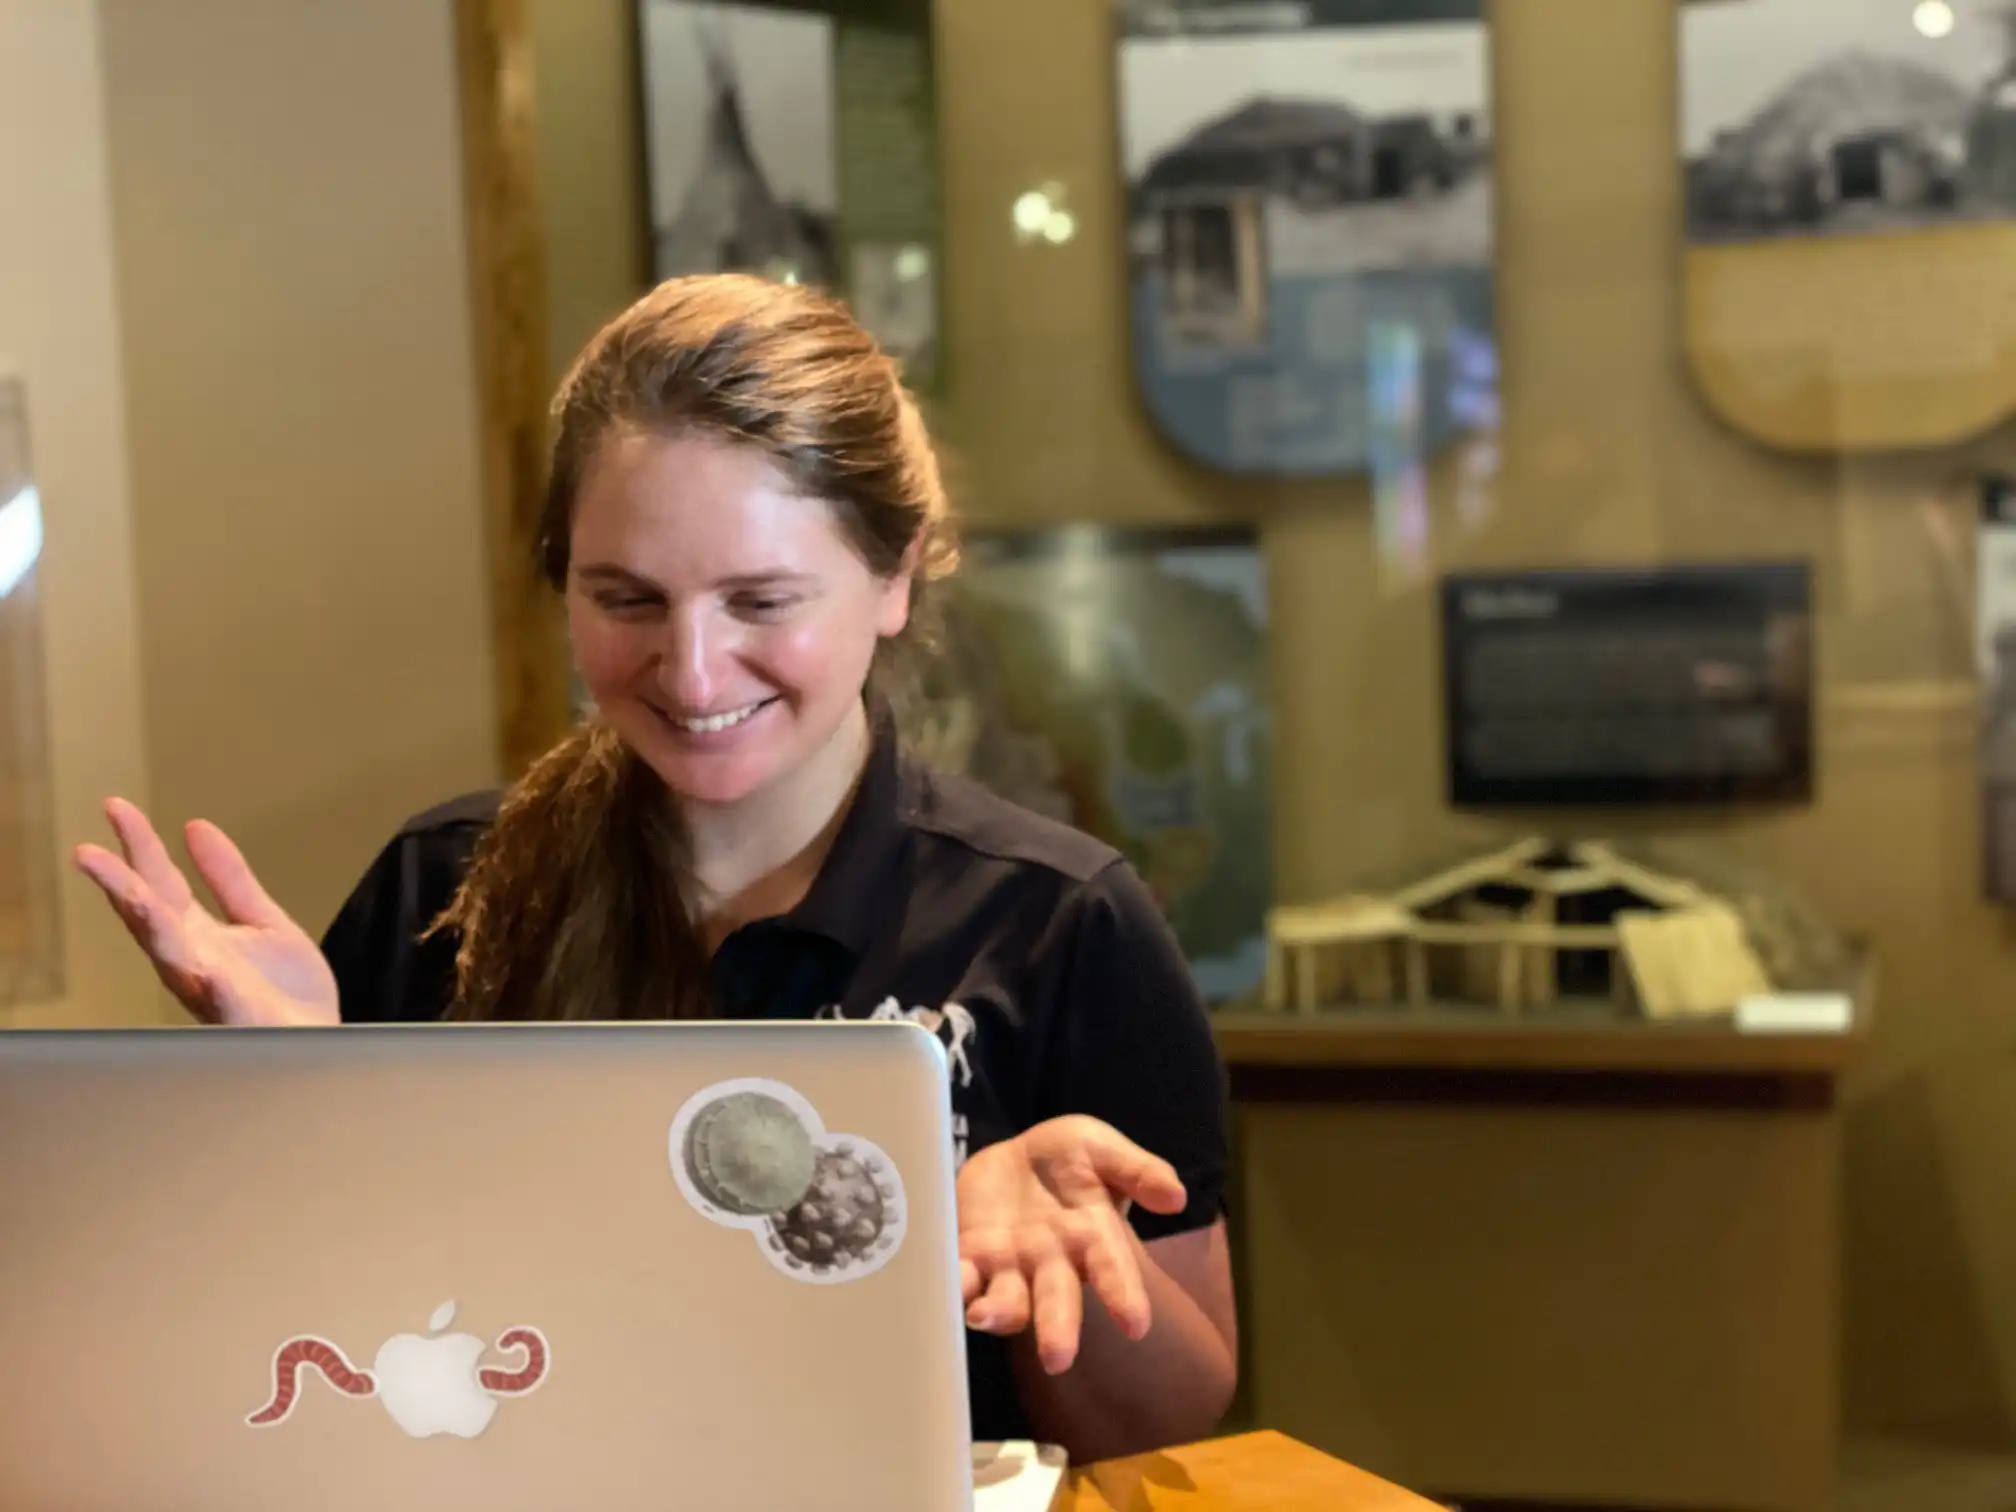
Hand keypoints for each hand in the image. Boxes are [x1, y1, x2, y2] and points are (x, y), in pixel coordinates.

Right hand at [72, 798, 338, 1026]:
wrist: (318, 1043)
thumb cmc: (284, 992)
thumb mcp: (260, 919)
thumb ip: (228, 878)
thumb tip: (195, 826)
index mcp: (195, 937)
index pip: (159, 883)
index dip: (138, 846)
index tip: (116, 806)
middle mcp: (192, 962)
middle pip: (149, 917)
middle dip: (119, 886)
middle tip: (88, 852)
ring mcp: (213, 993)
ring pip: (173, 957)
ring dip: (151, 926)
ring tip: (133, 893)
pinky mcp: (243, 1020)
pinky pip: (227, 1004)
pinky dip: (216, 988)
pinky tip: (211, 971)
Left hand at [956, 1115, 1187, 1375]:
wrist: (1015, 1156)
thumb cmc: (1070, 1159)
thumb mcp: (1102, 1149)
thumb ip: (1136, 1170)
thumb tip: (1176, 1196)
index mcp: (1092, 1237)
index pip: (1113, 1270)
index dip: (1124, 1297)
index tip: (1135, 1326)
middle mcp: (1052, 1261)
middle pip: (1057, 1300)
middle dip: (1057, 1329)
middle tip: (1057, 1358)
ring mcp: (1010, 1264)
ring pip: (1008, 1300)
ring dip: (999, 1313)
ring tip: (985, 1317)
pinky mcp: (971, 1255)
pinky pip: (962, 1277)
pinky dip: (956, 1286)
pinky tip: (948, 1290)